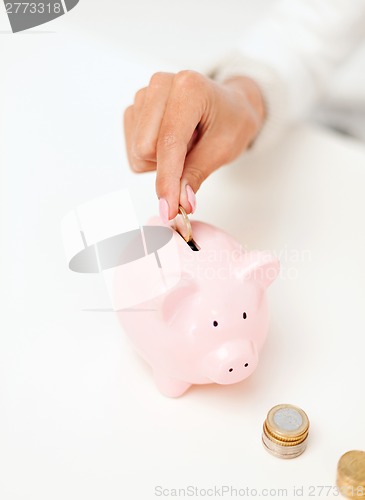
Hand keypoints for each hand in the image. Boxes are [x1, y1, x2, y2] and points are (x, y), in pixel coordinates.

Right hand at [124, 71, 264, 220]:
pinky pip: (133, 150)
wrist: (228, 106)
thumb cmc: (230, 121)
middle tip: (193, 153)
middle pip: (144, 148)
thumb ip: (198, 173)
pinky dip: (151, 157)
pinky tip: (170, 142)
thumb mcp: (224, 148)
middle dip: (167, 165)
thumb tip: (181, 202)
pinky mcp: (135, 109)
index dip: (167, 179)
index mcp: (189, 87)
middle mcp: (160, 84)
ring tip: (185, 144)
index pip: (168, 142)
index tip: (169, 208)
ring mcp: (144, 95)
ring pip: (137, 151)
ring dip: (159, 161)